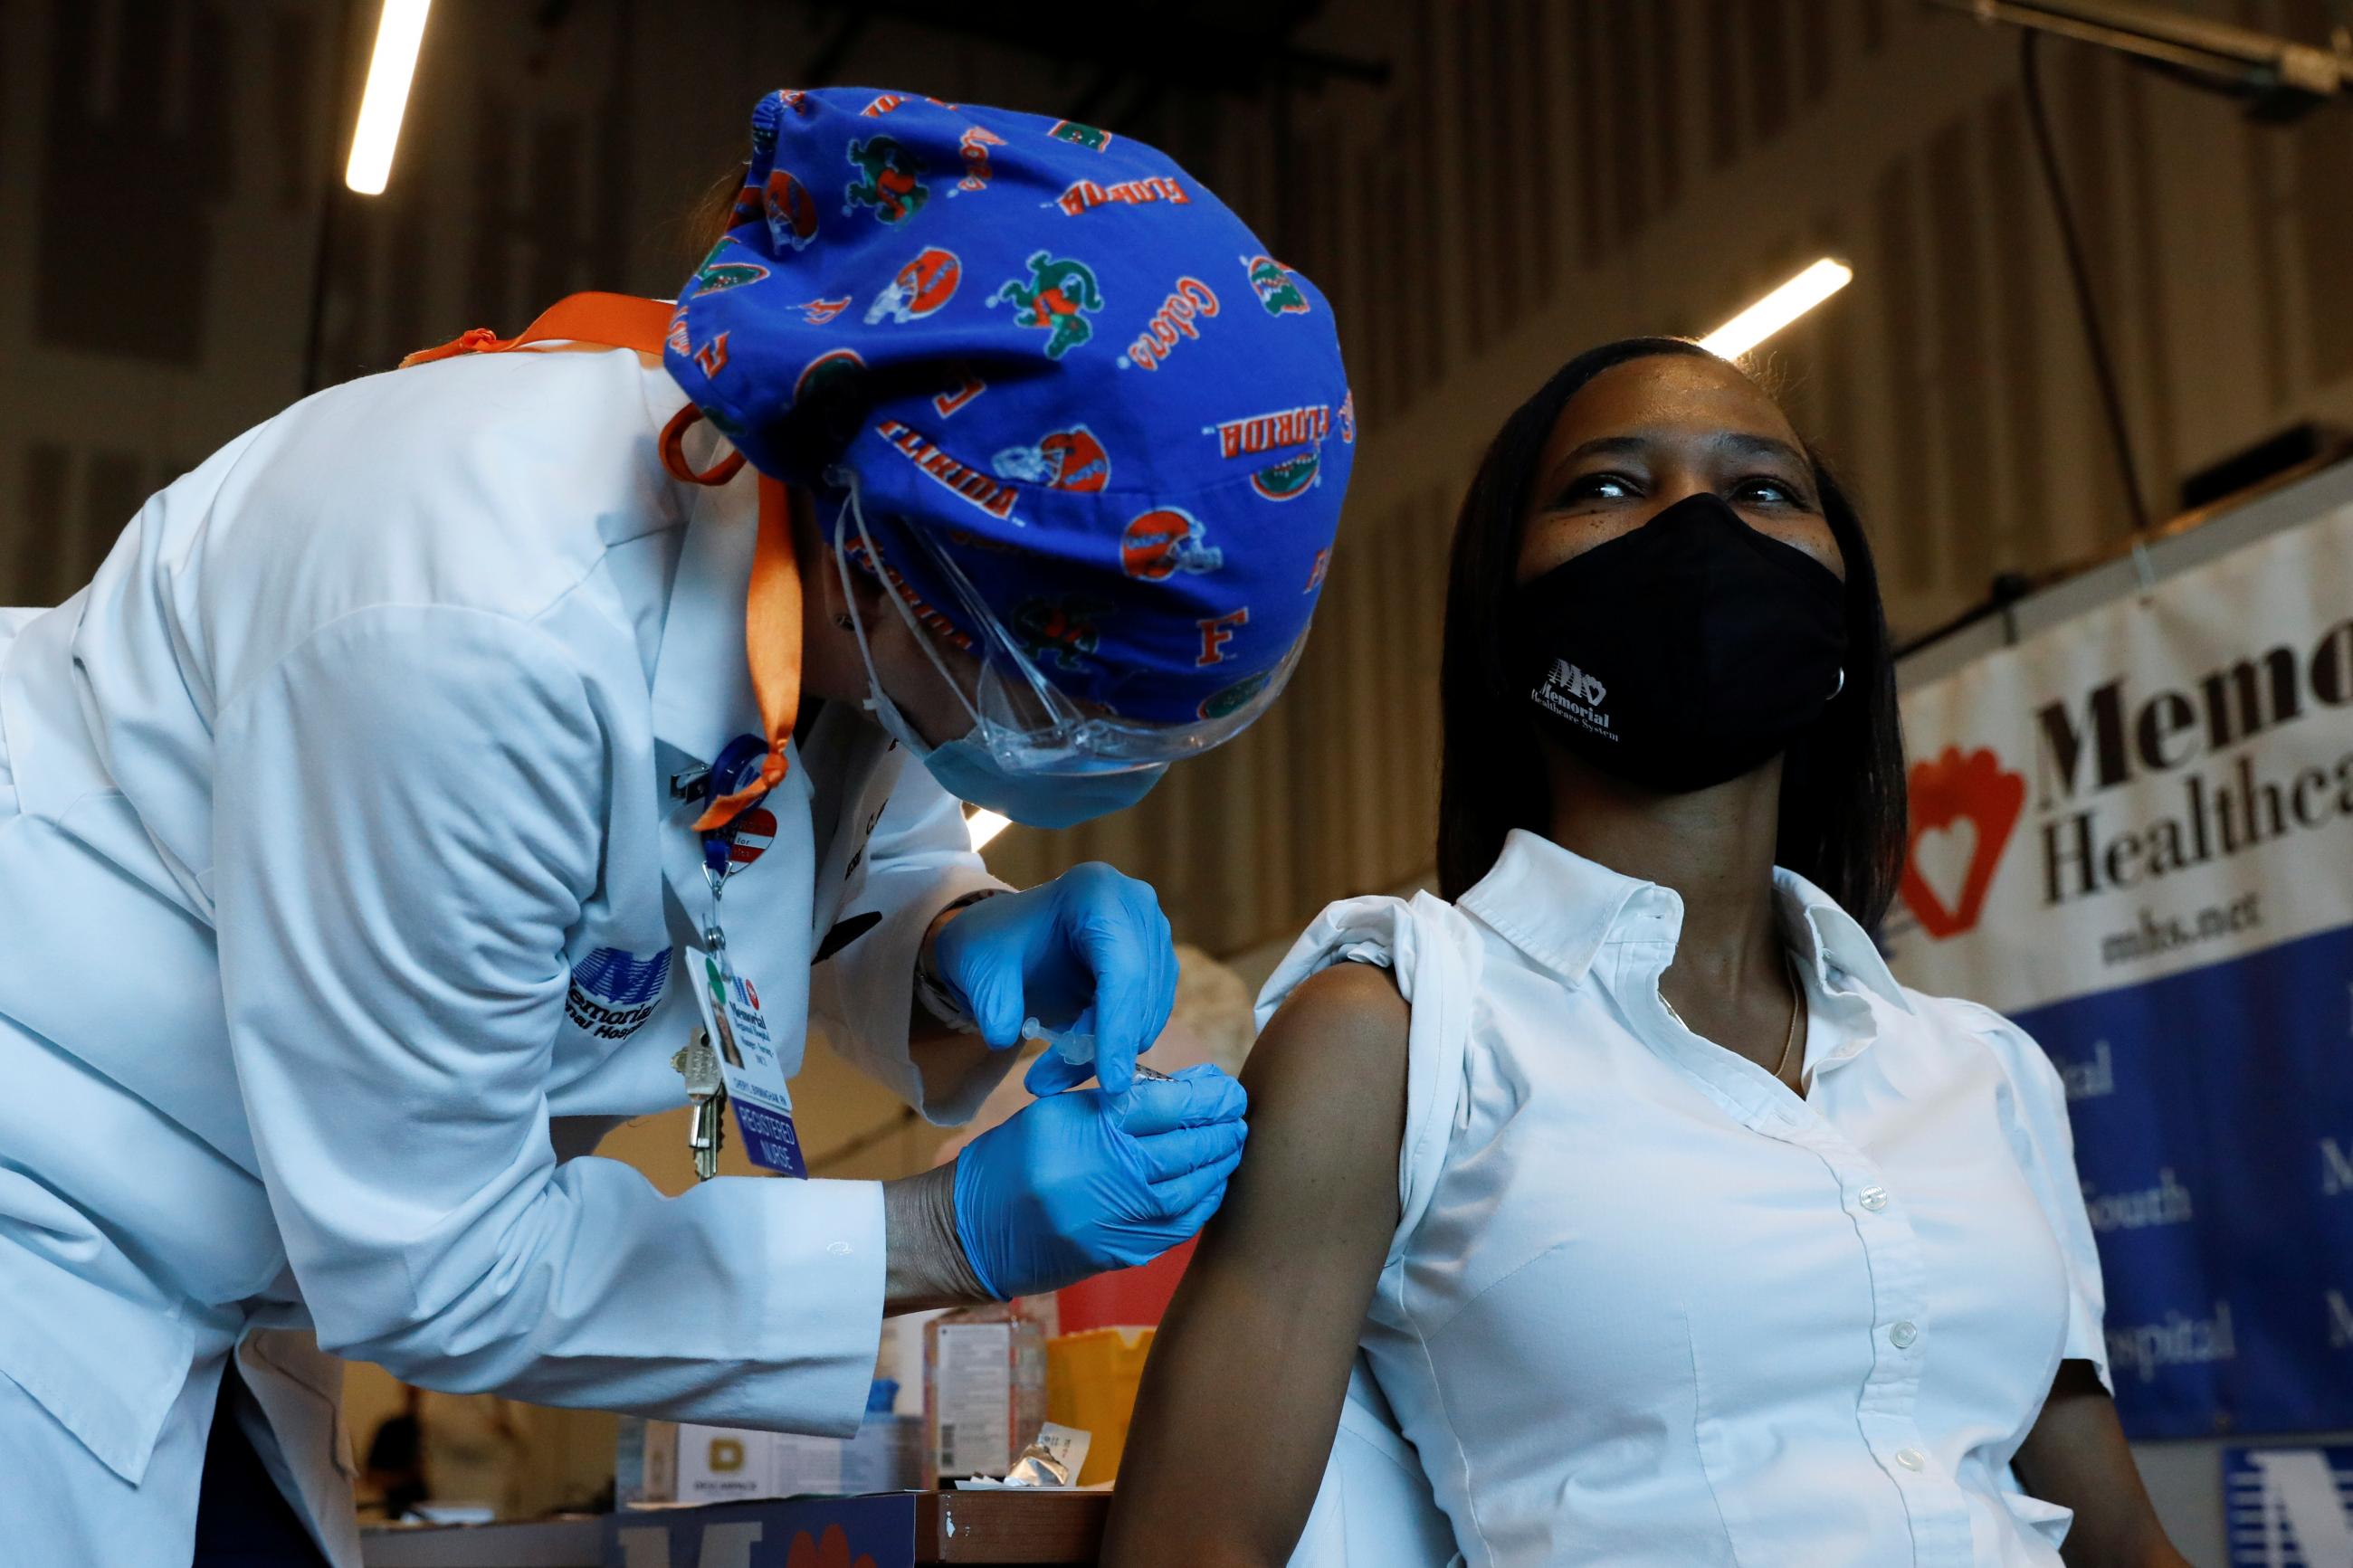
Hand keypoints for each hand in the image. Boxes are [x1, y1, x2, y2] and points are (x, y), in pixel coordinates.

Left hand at [927, 862, 1176, 1092]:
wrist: (1004, 936)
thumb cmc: (993, 943)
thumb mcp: (976, 966)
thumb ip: (991, 1001)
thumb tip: (1005, 1037)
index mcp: (1096, 892)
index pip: (1122, 968)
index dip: (1119, 1027)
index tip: (1110, 1084)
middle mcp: (1136, 906)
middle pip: (1141, 993)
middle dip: (1105, 1047)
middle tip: (1048, 1083)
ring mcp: (1153, 933)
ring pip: (1148, 1012)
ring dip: (1106, 1050)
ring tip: (1049, 1072)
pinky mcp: (1156, 962)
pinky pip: (1146, 1015)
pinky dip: (1113, 1043)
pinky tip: (1073, 1053)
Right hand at [950, 1065, 1246, 1299]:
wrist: (971, 1231)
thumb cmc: (1012, 1160)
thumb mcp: (1055, 1113)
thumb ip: (1116, 1103)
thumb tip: (1182, 1094)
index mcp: (1085, 1130)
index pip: (1164, 1105)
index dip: (1204, 1095)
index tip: (1223, 1086)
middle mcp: (1102, 1176)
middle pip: (1183, 1147)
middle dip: (1220, 1128)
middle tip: (1239, 1112)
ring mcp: (1113, 1222)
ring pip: (1188, 1190)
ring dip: (1219, 1165)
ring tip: (1233, 1144)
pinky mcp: (1117, 1255)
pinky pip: (1176, 1229)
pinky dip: (1202, 1203)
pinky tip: (1213, 1184)